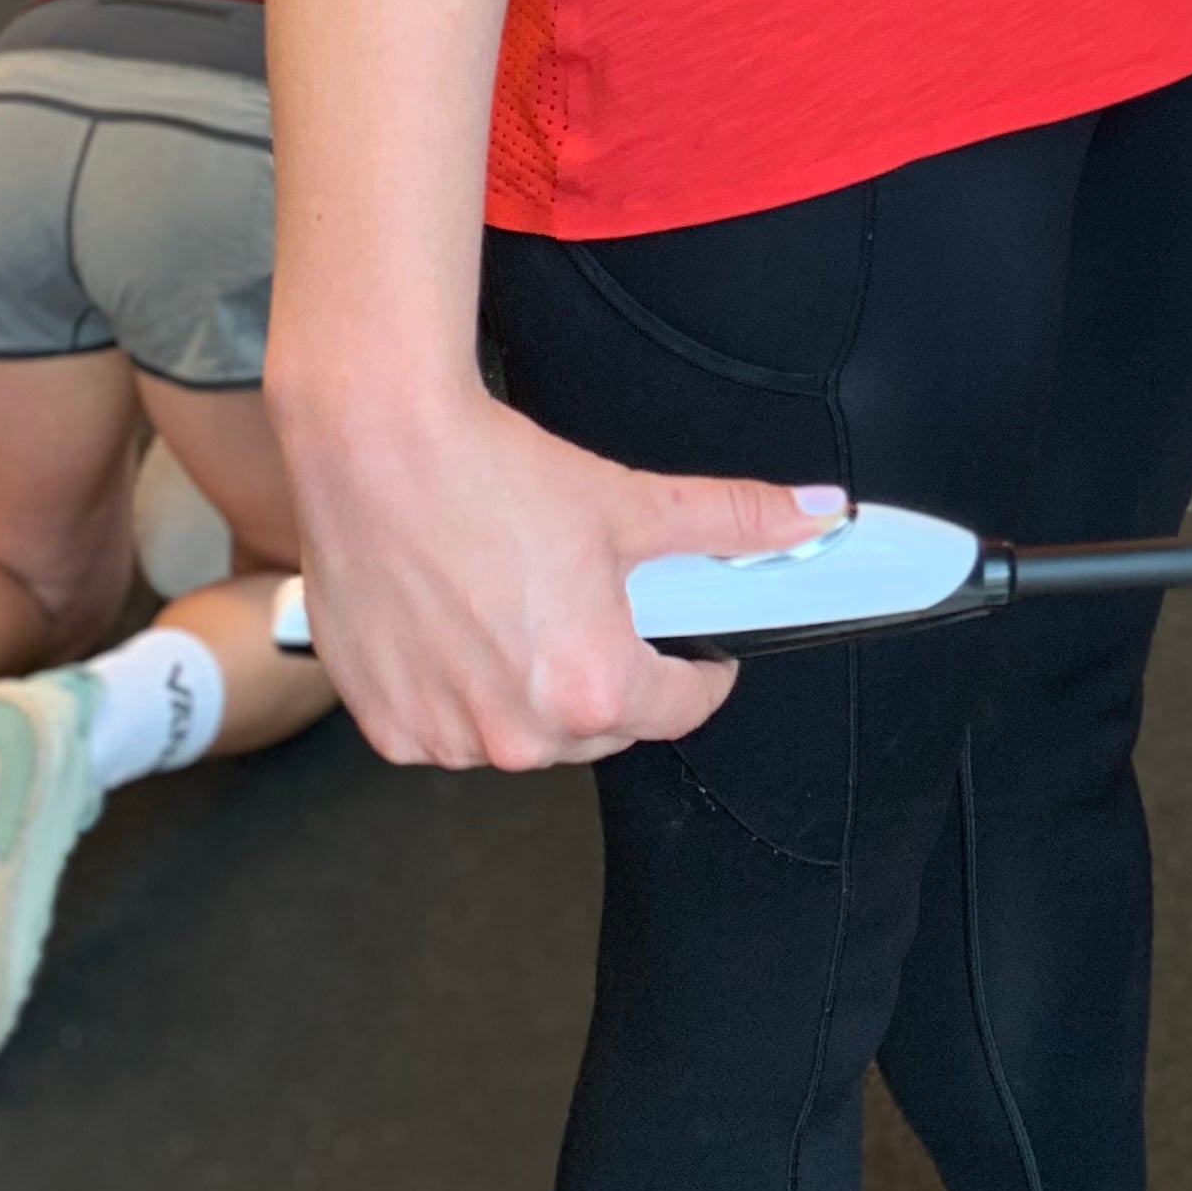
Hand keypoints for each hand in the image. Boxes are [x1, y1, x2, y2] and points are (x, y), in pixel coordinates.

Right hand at [279, 381, 843, 771]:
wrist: (375, 452)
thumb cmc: (492, 477)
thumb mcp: (632, 501)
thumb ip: (734, 521)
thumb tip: (816, 514)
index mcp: (592, 689)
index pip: (679, 708)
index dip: (698, 670)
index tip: (697, 651)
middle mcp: (517, 735)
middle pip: (601, 725)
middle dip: (613, 678)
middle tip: (598, 612)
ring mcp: (446, 739)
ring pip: (523, 735)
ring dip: (535, 693)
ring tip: (524, 612)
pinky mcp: (387, 727)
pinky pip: (449, 731)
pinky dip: (464, 695)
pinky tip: (462, 631)